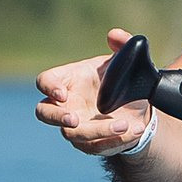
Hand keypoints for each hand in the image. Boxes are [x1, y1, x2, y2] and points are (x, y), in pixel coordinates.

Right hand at [35, 27, 152, 154]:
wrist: (136, 106)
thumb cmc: (119, 80)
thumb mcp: (124, 62)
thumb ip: (122, 45)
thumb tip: (114, 34)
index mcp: (67, 80)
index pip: (45, 81)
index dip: (49, 87)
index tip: (62, 93)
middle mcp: (65, 105)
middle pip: (44, 113)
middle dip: (56, 117)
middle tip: (74, 119)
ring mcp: (75, 127)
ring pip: (74, 135)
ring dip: (97, 132)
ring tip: (124, 125)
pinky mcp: (90, 143)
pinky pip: (97, 147)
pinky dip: (115, 141)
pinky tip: (134, 131)